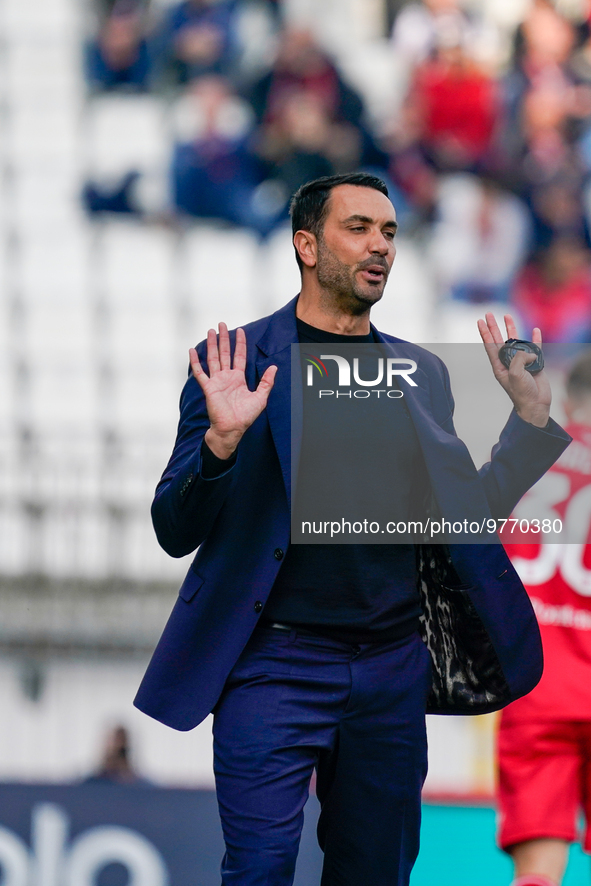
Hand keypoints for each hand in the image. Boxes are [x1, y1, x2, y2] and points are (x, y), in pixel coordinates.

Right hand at [190, 323, 276, 458]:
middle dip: (223, 339)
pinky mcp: (208, 388)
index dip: (240, 344)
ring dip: (211, 345)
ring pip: (213, 358)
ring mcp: (216, 381)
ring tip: (210, 331)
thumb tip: (274, 367)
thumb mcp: (261, 397)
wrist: (232, 428)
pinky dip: (195, 362)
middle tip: (221, 324)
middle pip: (225, 353)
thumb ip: (267, 382)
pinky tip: (192, 351)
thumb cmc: (245, 416)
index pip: (239, 356)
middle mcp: (226, 377)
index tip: (240, 331)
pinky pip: (200, 372)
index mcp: (238, 378)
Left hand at [477, 313, 550, 427]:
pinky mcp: (534, 363)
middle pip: (499, 339)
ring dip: (511, 329)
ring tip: (507, 316)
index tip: (479, 321)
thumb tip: (528, 350)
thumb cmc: (522, 392)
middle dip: (493, 326)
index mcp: (499, 366)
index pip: (490, 345)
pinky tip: (535, 330)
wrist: (536, 404)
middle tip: (488, 313)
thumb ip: (519, 358)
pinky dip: (535, 339)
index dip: (484, 333)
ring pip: (515, 341)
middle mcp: (508, 362)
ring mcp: (521, 362)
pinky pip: (534, 347)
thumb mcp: (515, 374)